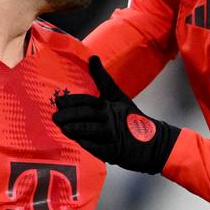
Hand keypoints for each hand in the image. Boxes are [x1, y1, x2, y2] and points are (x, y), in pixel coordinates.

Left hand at [53, 56, 179, 173]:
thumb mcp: (119, 97)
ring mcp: (112, 135)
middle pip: (85, 114)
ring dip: (73, 129)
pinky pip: (96, 148)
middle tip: (55, 117)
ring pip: (89, 130)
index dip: (72, 101)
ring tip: (62, 128)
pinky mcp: (114, 151)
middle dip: (68, 115)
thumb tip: (92, 58)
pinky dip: (86, 144)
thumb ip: (103, 79)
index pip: (88, 101)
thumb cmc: (133, 119)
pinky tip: (76, 142)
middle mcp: (110, 118)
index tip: (59, 102)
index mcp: (110, 105)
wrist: (154, 142)